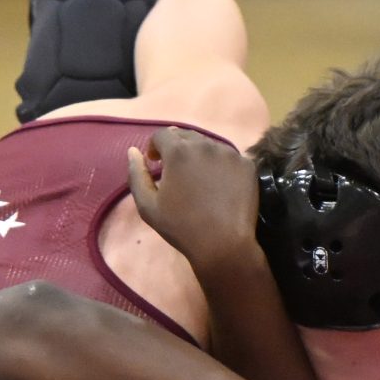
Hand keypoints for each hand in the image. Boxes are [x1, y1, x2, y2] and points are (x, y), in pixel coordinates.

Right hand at [125, 125, 259, 270]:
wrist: (223, 244)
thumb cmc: (181, 227)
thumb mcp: (147, 205)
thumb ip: (137, 174)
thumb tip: (133, 152)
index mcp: (178, 151)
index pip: (162, 135)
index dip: (154, 147)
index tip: (155, 162)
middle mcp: (205, 144)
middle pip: (186, 135)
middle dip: (176, 147)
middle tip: (176, 170)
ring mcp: (230, 153)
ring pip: (209, 145)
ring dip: (199, 155)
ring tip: (198, 178)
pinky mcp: (247, 165)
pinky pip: (228, 157)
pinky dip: (220, 165)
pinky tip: (219, 185)